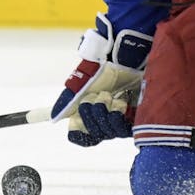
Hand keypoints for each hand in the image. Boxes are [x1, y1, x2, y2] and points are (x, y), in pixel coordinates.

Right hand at [50, 15, 151, 146]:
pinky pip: (123, 132)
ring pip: (108, 133)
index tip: (77, 121)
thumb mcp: (81, 84)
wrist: (123, 57)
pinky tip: (119, 103)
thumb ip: (67, 101)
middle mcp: (108, 119)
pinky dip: (117, 119)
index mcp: (93, 113)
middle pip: (95, 134)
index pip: (83, 136)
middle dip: (91, 116)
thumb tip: (55, 117)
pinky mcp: (139, 119)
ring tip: (108, 97)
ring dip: (103, 115)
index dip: (80, 132)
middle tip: (95, 98)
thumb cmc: (103, 67)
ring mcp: (124, 120)